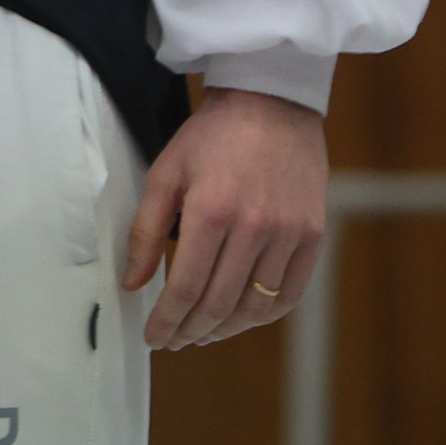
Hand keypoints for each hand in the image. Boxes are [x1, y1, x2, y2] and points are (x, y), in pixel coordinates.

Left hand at [123, 86, 326, 349]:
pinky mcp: (313, 235)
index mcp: (211, 211)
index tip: (153, 337)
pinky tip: (242, 318)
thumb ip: (145, 231)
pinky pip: (289, 293)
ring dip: (226, 329)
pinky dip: (264, 315)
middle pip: (219, 303)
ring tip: (203, 334)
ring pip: (255, 306)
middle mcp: (254, 228)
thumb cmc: (211, 136)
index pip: (184, 288)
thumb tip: (132, 283)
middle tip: (174, 340)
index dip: (166, 320)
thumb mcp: (165, 173)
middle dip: (191, 330)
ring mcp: (288, 234)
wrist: (272, 103)